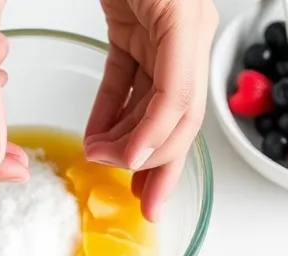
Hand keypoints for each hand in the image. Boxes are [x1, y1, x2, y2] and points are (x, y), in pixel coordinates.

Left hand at [84, 0, 217, 220]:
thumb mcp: (153, 6)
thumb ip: (151, 80)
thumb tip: (138, 149)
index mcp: (191, 27)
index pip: (182, 106)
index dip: (158, 143)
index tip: (128, 166)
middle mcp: (182, 37)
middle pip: (175, 116)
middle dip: (158, 164)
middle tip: (145, 204)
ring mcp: (159, 35)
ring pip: (149, 104)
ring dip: (125, 139)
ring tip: (100, 161)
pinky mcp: (132, 29)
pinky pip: (124, 79)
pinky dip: (110, 110)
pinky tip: (97, 134)